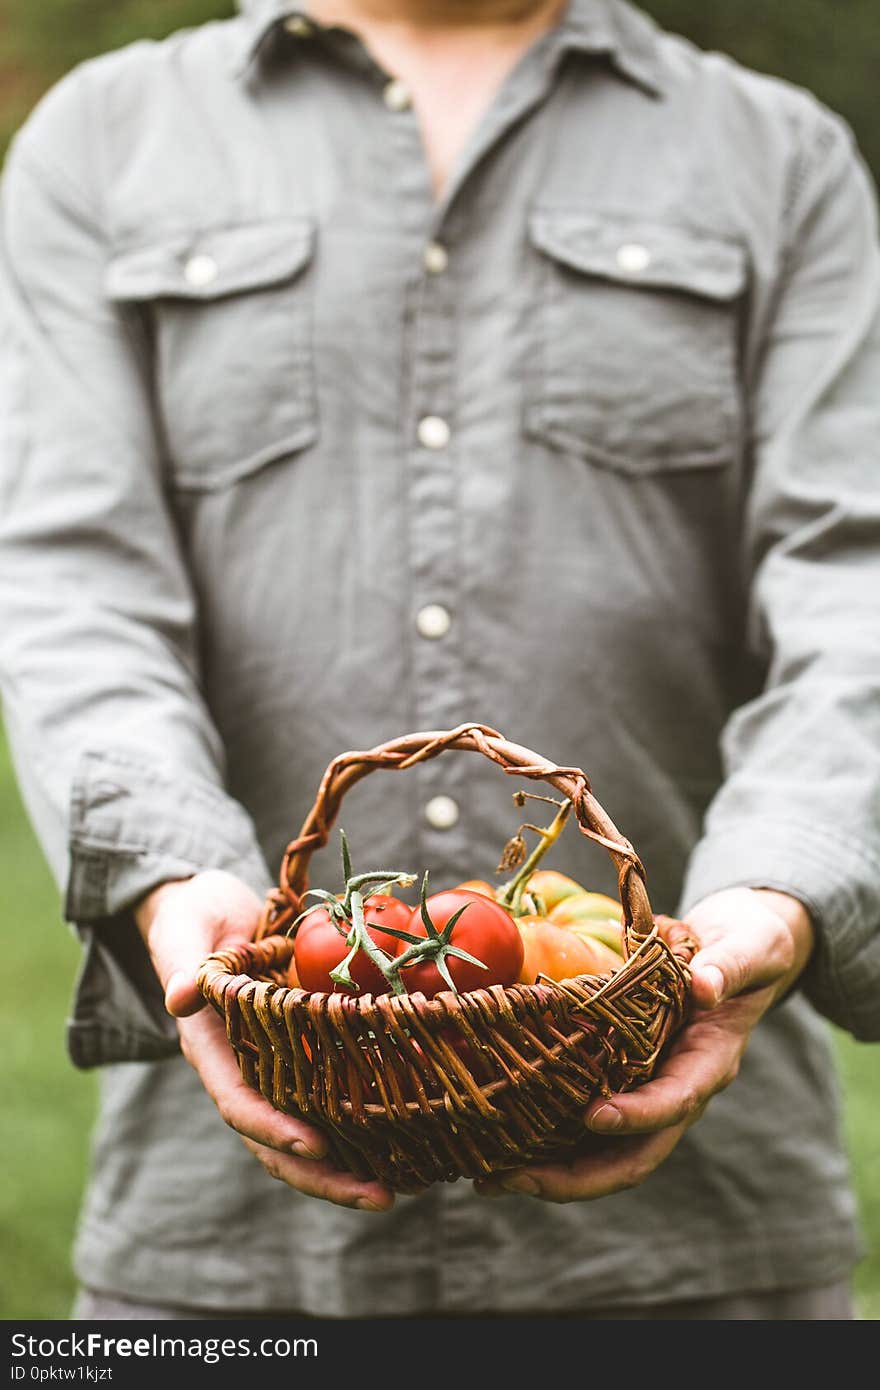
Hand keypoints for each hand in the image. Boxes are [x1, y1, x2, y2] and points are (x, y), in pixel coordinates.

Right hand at [135, 870, 394, 1212]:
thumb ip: (182, 963)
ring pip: (310, 1131)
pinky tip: (409, 1137)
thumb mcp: (182, 932)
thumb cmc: (194, 916)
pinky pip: (332, 1097)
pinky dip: (364, 1121)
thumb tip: (179, 996)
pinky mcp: (305, 1052)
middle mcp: (244, 1069)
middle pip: (278, 1143)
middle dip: (324, 1175)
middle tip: (379, 1197)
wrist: (213, 909)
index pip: (239, 1102)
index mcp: (211, 1049)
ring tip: (399, 1189)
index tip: (314, 1146)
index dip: (273, 1128)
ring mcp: (276, 1066)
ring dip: (349, 1165)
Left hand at [474, 886, 814, 1202]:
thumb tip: (705, 986)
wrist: (742, 951)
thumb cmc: (747, 946)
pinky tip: (499, 1145)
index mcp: (709, 1063)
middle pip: (633, 1155)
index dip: (637, 1115)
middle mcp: (678, 1089)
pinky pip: (586, 1124)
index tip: (594, 1115)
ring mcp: (649, 1091)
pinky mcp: (624, 1081)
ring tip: (490, 1179)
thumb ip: (728, 967)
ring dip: (551, 1172)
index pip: (674, 1101)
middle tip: (515, 1178)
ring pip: (603, 1152)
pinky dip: (546, 1139)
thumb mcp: (747, 948)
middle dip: (576, 1177)